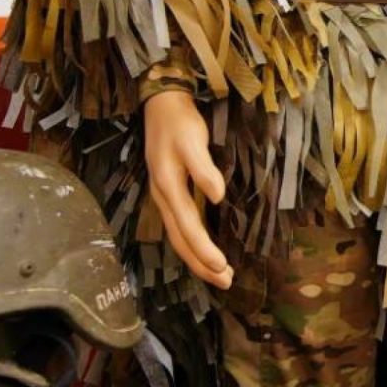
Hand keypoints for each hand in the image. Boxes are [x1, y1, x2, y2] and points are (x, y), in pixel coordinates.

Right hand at [143, 89, 231, 287]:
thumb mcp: (192, 141)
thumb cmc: (180, 122)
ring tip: (219, 275)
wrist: (161, 104)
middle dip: (201, 264)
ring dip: (196, 257)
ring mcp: (164, 196)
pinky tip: (203, 250)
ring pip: (178, 235)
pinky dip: (191, 243)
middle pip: (180, 239)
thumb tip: (216, 197)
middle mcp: (163, 197)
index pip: (186, 228)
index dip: (203, 249)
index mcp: (168, 187)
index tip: (222, 267)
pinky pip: (178, 226)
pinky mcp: (169, 192)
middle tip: (226, 281)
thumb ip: (203, 169)